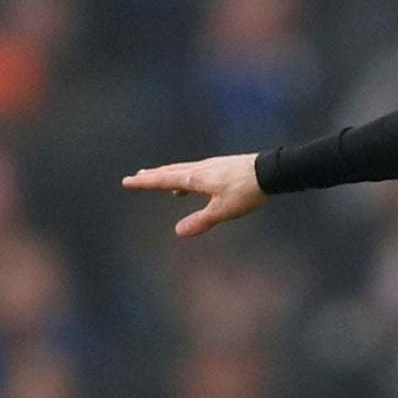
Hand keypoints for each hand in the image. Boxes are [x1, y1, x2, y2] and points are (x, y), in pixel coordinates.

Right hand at [123, 154, 267, 238]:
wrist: (269, 171)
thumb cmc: (245, 191)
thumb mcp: (222, 210)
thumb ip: (200, 221)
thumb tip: (178, 232)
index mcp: (195, 178)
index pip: (164, 180)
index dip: (145, 183)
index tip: (128, 181)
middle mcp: (199, 169)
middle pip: (170, 171)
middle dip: (152, 176)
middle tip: (136, 176)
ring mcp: (210, 165)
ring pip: (182, 169)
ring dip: (168, 174)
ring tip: (157, 177)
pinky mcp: (221, 166)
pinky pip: (195, 170)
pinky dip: (185, 176)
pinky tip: (191, 184)